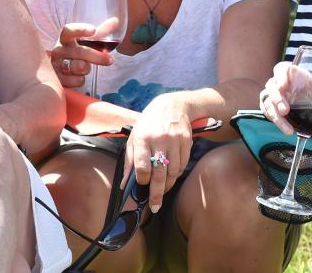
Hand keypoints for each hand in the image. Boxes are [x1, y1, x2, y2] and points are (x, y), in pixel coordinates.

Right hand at [50, 23, 114, 88]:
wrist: (59, 69)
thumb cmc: (75, 52)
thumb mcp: (86, 41)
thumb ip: (100, 32)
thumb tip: (116, 21)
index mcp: (65, 38)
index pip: (69, 30)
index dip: (81, 30)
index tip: (93, 30)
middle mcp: (58, 50)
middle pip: (79, 52)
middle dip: (96, 56)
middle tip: (109, 60)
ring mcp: (56, 65)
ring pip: (77, 67)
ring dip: (87, 68)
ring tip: (87, 67)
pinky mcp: (58, 80)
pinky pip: (76, 81)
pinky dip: (81, 79)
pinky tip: (79, 76)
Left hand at [125, 94, 192, 213]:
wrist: (172, 106)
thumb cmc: (149, 123)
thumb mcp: (134, 137)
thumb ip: (129, 161)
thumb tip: (124, 184)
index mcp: (143, 138)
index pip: (142, 166)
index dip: (142, 179)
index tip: (141, 185)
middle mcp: (159, 140)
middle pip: (159, 173)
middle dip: (157, 193)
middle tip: (155, 206)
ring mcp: (175, 141)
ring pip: (173, 172)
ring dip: (167, 185)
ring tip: (162, 191)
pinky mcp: (187, 143)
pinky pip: (182, 165)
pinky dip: (176, 175)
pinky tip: (170, 177)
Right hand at [260, 61, 311, 135]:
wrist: (309, 103)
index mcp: (290, 73)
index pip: (281, 69)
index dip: (280, 75)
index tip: (284, 85)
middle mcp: (278, 83)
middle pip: (272, 88)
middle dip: (277, 99)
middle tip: (285, 111)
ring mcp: (272, 95)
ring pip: (267, 102)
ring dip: (274, 114)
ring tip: (287, 128)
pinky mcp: (269, 106)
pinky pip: (267, 111)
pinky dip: (273, 119)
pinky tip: (285, 128)